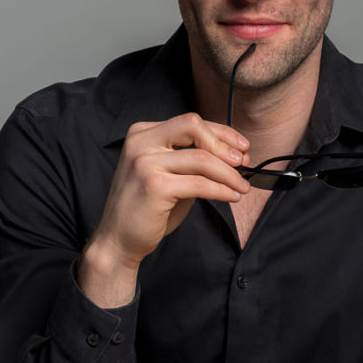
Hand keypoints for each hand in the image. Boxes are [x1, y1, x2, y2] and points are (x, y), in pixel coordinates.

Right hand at [78, 114, 249, 305]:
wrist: (119, 240)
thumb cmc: (147, 208)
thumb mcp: (169, 174)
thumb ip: (193, 160)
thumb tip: (235, 154)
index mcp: (143, 133)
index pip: (190, 122)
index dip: (221, 133)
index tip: (242, 147)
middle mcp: (140, 142)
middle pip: (193, 126)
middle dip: (224, 144)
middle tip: (243, 163)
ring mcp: (144, 162)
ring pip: (201, 158)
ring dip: (229, 173)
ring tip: (242, 186)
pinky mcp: (153, 185)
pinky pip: (199, 183)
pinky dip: (221, 189)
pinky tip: (231, 196)